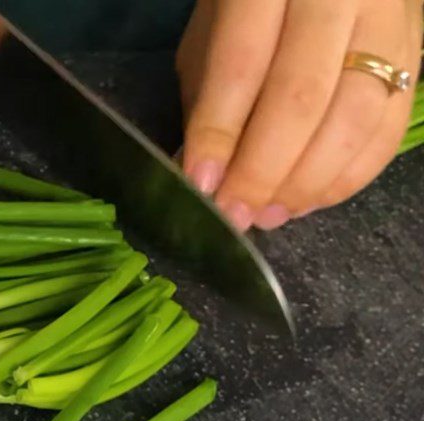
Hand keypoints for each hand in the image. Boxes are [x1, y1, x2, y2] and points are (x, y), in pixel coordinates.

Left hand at [176, 0, 421, 229]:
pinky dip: (346, 179)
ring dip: (306, 184)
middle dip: (262, 172)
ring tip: (269, 215)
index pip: (242, 66)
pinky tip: (307, 201)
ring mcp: (388, 23)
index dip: (218, 134)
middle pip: (302, 99)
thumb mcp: (213, 33)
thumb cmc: (256, 4)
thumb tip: (201, 177)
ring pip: (354, 120)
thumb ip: (206, 100)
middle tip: (236, 216)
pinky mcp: (416, 54)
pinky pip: (388, 131)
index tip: (202, 185)